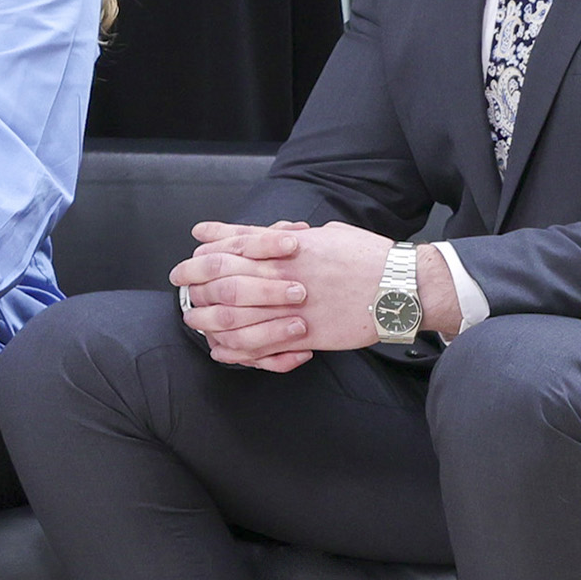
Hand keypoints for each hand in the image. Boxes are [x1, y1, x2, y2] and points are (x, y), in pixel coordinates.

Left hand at [165, 218, 408, 371]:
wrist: (401, 287)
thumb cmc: (368, 256)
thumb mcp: (325, 234)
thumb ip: (290, 235)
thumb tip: (267, 229)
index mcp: (289, 248)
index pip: (234, 246)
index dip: (206, 252)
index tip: (189, 255)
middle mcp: (284, 275)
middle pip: (224, 278)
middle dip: (195, 281)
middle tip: (179, 285)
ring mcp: (292, 307)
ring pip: (235, 315)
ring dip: (208, 318)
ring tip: (193, 319)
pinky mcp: (306, 335)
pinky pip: (261, 347)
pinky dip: (237, 350)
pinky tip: (221, 350)